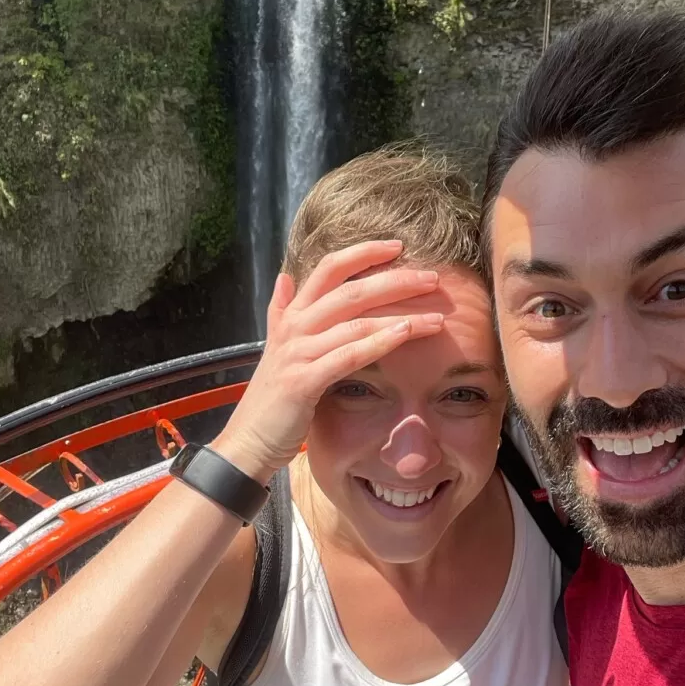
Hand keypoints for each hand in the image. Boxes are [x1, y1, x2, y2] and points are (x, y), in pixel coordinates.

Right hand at [212, 241, 443, 481]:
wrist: (248, 440)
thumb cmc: (271, 398)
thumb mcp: (275, 348)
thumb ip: (281, 311)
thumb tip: (284, 278)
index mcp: (291, 316)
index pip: (328, 269)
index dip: (362, 253)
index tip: (397, 246)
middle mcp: (294, 328)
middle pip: (350, 291)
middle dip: (395, 281)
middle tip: (432, 278)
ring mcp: (298, 353)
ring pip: (356, 322)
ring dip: (401, 316)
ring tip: (436, 316)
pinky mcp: (304, 381)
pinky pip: (348, 355)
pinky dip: (379, 342)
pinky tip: (405, 334)